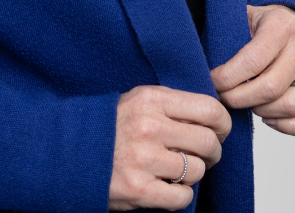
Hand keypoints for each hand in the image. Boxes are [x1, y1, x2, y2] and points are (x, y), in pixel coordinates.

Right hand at [108, 84, 230, 210]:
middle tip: (204, 155)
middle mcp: (149, 126)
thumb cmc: (111, 126)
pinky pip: (183, 196)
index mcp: (151, 99)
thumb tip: (213, 116)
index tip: (220, 131)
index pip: (209, 109)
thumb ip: (172, 105)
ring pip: (197, 170)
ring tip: (177, 169)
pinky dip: (180, 195)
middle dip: (213, 152)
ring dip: (192, 174)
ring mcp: (143, 159)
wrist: (71, 151)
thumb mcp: (139, 101)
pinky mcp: (139, 189)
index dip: (222, 124)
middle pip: (208, 142)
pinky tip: (166, 186)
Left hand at [209, 4, 294, 135]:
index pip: (252, 61)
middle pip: (270, 88)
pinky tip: (267, 119)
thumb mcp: (241, 16)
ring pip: (290, 106)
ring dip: (261, 111)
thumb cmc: (260, 23)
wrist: (290, 21)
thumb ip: (227, 34)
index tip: (212, 82)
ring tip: (245, 102)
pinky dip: (288, 127)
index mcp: (282, 26)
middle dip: (239, 99)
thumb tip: (203, 62)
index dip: (228, 78)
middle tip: (223, 97)